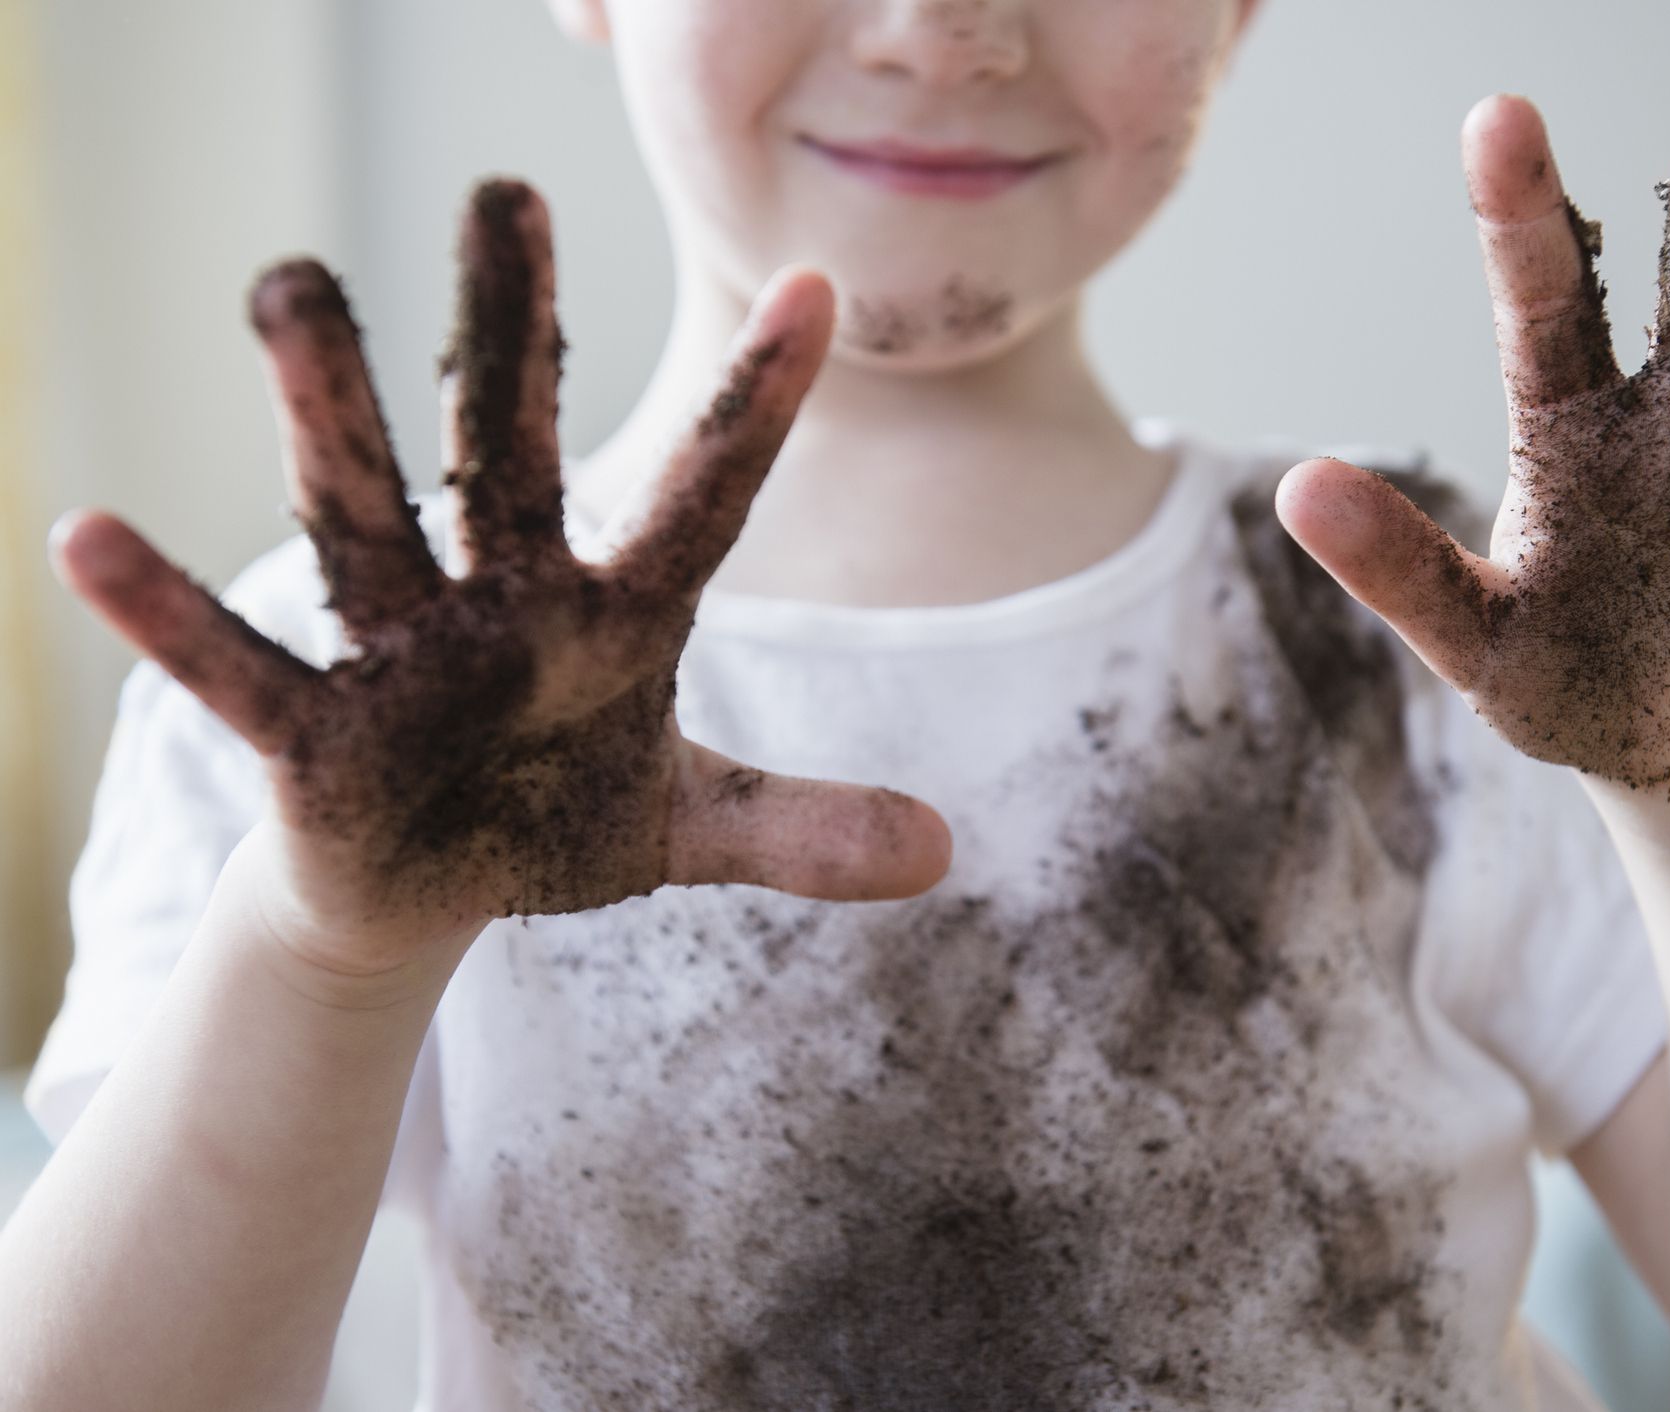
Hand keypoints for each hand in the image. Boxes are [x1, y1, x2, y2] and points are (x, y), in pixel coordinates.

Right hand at [49, 179, 951, 983]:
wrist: (438, 887)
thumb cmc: (559, 820)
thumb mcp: (691, 827)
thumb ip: (801, 827)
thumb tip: (943, 849)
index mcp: (620, 613)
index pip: (703, 495)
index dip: (758, 405)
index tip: (814, 288)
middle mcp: (507, 602)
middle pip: (511, 453)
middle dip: (512, 336)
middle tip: (507, 192)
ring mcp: (405, 655)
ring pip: (365, 518)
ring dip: (330, 415)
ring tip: (289, 284)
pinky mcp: (316, 738)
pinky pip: (240, 671)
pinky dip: (170, 616)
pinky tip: (88, 541)